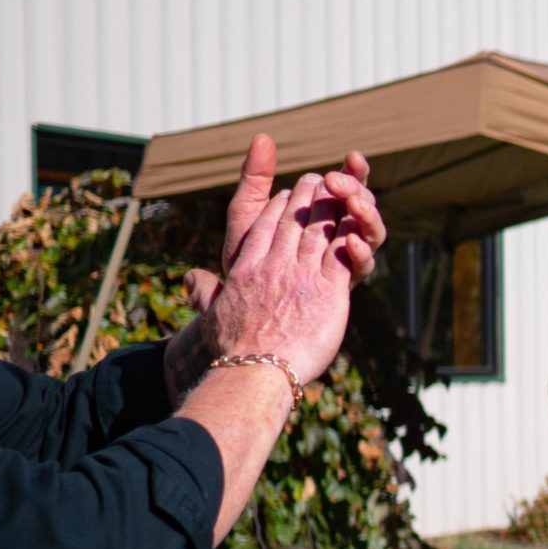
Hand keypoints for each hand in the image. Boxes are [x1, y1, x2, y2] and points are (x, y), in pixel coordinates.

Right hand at [202, 172, 358, 383]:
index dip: (275, 209)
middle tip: (314, 179)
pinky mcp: (329, 290)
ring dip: (329, 207)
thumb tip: (191, 278)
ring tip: (337, 190)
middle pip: (292, 222)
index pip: (262, 229)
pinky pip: (342, 254)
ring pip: (318, 231)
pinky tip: (356, 223)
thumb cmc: (230, 350)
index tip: (282, 194)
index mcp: (247, 269)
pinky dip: (348, 234)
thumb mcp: (211, 314)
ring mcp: (302, 275)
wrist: (254, 368)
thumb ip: (203, 291)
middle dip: (304, 197)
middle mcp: (274, 266)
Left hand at [220, 135, 384, 283]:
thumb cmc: (243, 259)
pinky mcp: (344, 283)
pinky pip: (362, 264)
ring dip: (367, 214)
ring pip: (370, 231)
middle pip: (363, 204)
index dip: (353, 170)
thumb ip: (256, 178)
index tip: (352, 156)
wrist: (241, 306)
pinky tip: (350, 240)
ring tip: (353, 202)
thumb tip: (263, 137)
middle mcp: (339, 233)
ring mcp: (344, 258)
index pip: (346, 186)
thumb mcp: (247, 213)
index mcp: (322, 213)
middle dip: (358, 188)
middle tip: (339, 180)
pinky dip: (361, 251)